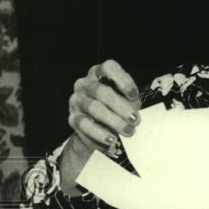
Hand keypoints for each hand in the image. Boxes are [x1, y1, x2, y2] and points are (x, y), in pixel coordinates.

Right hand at [60, 60, 141, 192]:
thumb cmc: (117, 107)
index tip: (134, 95)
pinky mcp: (72, 118)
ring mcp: (76, 100)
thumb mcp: (127, 101)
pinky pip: (85, 125)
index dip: (123, 80)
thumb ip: (131, 102)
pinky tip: (112, 140)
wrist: (98, 127)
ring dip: (113, 121)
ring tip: (128, 131)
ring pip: (93, 108)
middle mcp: (85, 84)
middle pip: (101, 91)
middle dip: (121, 106)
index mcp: (100, 73)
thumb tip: (134, 114)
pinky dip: (100, 134)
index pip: (108, 68)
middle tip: (135, 120)